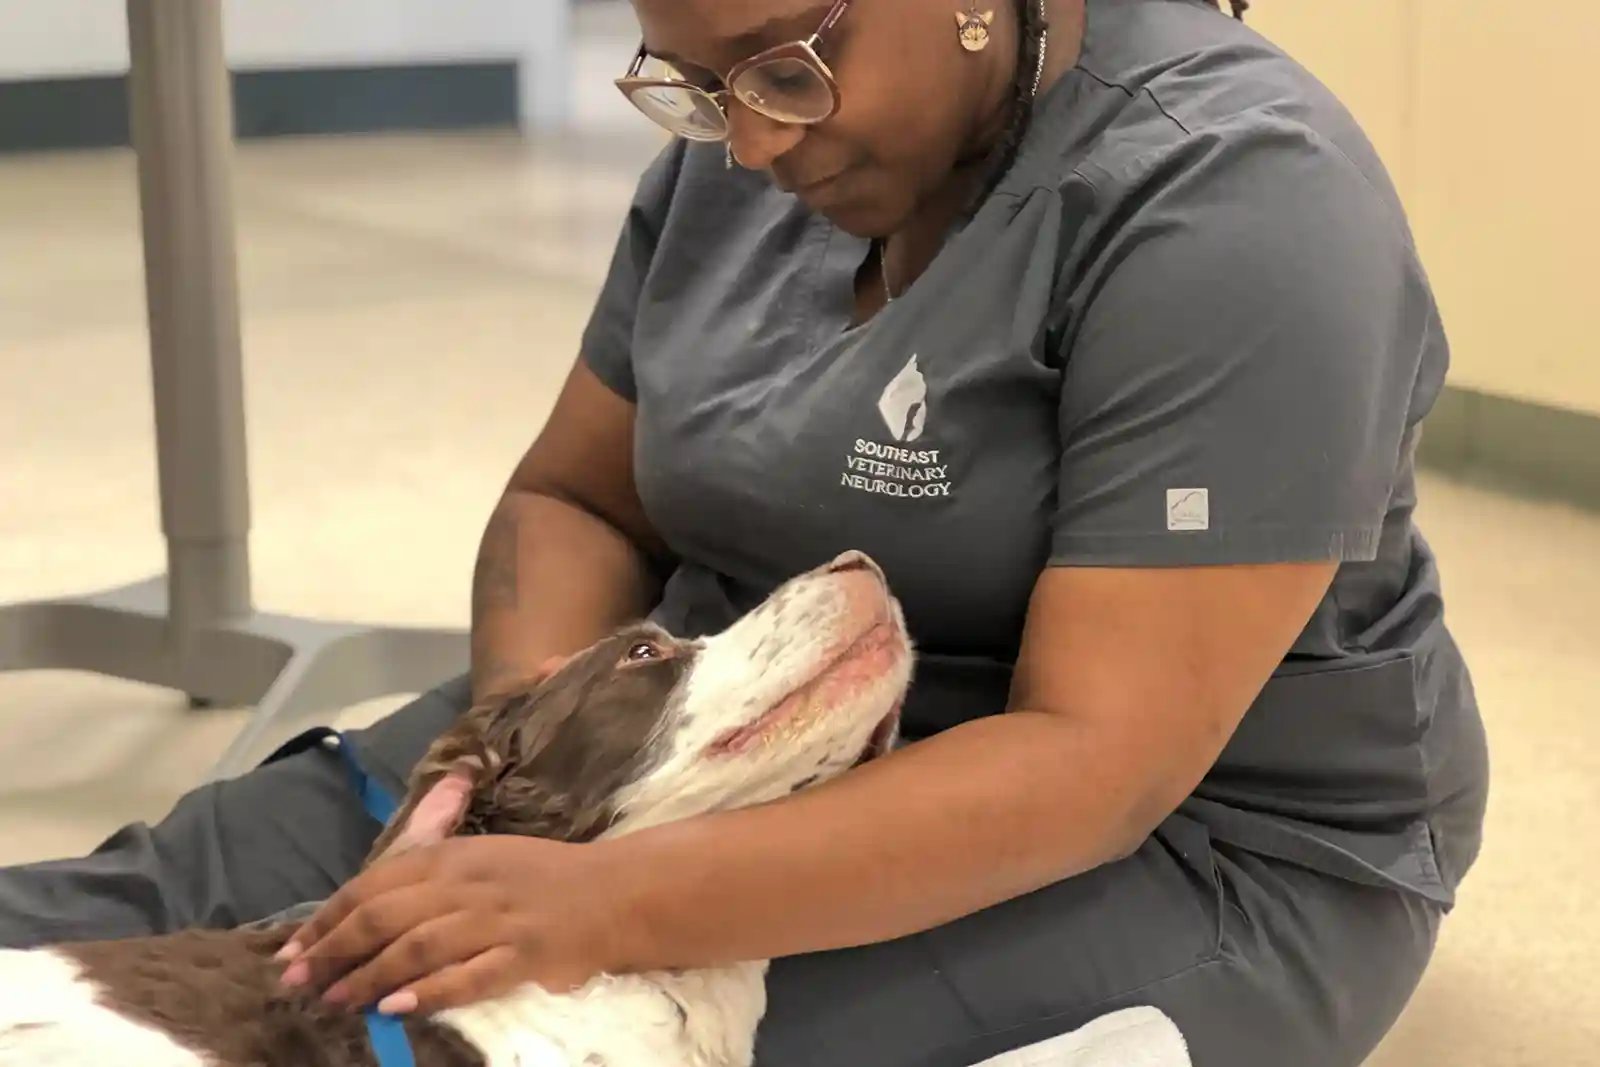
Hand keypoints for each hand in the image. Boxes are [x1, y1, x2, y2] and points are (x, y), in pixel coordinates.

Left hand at [275, 835, 629, 1014]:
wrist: (613, 892)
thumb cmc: (539, 877)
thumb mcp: (480, 856)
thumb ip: (427, 869)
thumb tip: (363, 904)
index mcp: (452, 857)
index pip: (372, 886)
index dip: (326, 920)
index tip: (290, 952)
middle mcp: (466, 884)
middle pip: (384, 917)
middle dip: (332, 951)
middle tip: (297, 984)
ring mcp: (495, 920)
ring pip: (417, 947)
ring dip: (369, 976)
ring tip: (335, 1002)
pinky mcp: (523, 954)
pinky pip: (468, 976)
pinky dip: (429, 992)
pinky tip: (396, 1009)